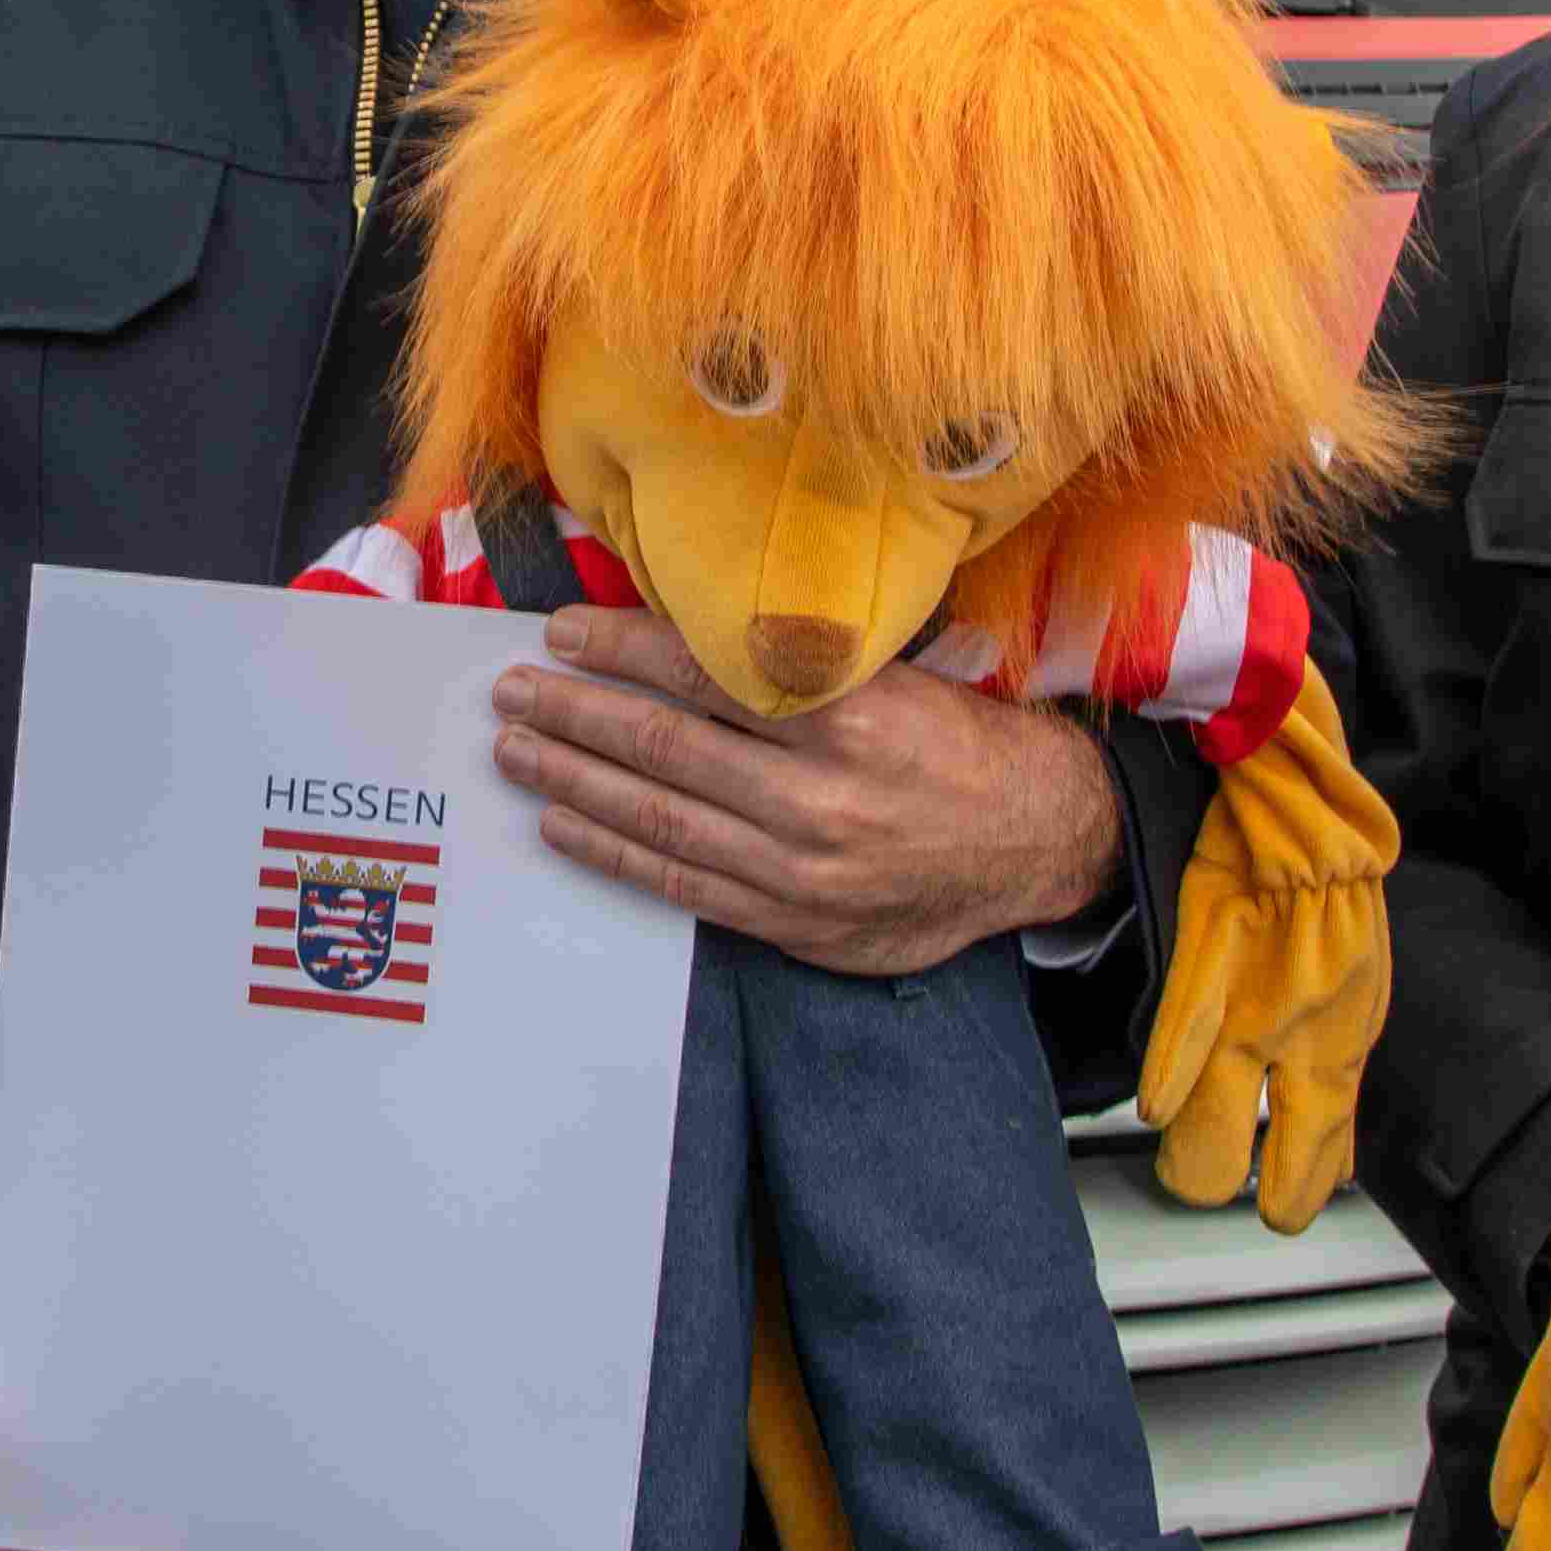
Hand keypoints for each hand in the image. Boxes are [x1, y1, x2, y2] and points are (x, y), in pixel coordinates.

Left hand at [489, 611, 1120, 974]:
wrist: (1037, 841)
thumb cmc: (959, 744)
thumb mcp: (893, 676)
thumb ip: (793, 664)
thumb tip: (675, 629)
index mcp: (846, 716)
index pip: (702, 673)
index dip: (618, 648)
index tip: (560, 632)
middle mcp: (820, 795)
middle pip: (665, 746)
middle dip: (573, 715)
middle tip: (513, 692)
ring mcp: (803, 868)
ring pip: (661, 818)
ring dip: (574, 782)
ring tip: (518, 753)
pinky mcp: (795, 921)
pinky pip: (683, 883)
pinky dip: (615, 852)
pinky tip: (566, 824)